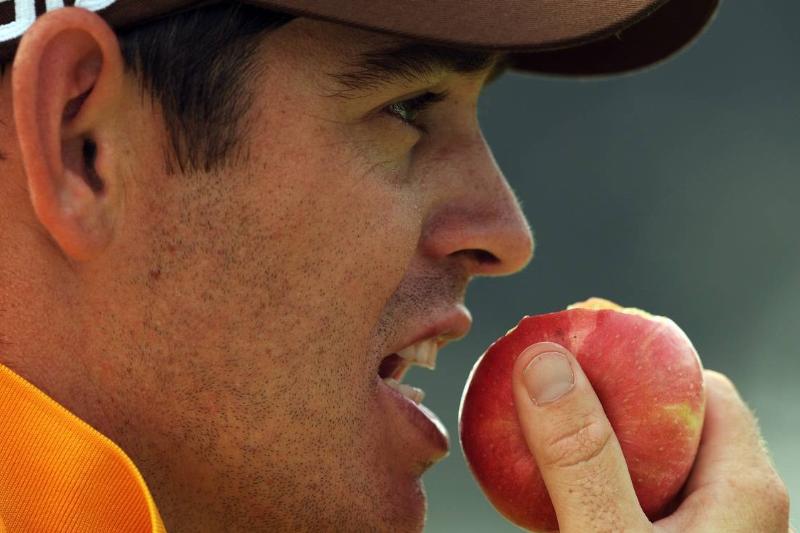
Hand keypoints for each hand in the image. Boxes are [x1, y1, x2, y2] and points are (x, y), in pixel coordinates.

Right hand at [512, 342, 790, 532]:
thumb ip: (581, 458)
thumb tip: (544, 364)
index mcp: (745, 490)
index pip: (701, 385)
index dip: (638, 354)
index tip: (576, 341)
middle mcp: (737, 510)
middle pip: (671, 423)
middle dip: (605, 398)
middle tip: (544, 384)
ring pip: (651, 466)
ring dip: (593, 444)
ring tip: (537, 430)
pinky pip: (636, 504)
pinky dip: (593, 487)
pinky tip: (553, 493)